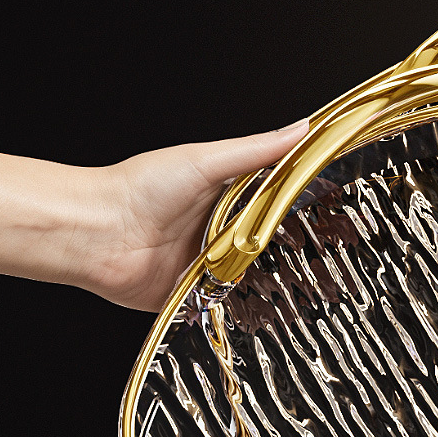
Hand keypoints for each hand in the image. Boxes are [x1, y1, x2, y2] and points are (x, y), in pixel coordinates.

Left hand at [0, 125, 307, 311]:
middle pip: (272, 243)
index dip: (305, 204)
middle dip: (295, 249)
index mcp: (224, 196)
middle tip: (332, 250)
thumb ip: (256, 151)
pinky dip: (248, 306)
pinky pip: (234, 306)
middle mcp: (220, 232)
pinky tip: (265, 304)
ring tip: (304, 280)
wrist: (99, 234)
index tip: (338, 205)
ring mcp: (211, 266)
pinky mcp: (199, 297)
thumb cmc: (140, 189)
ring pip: (257, 277)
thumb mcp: (207, 161)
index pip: (276, 201)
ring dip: (271, 279)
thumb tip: (302, 129)